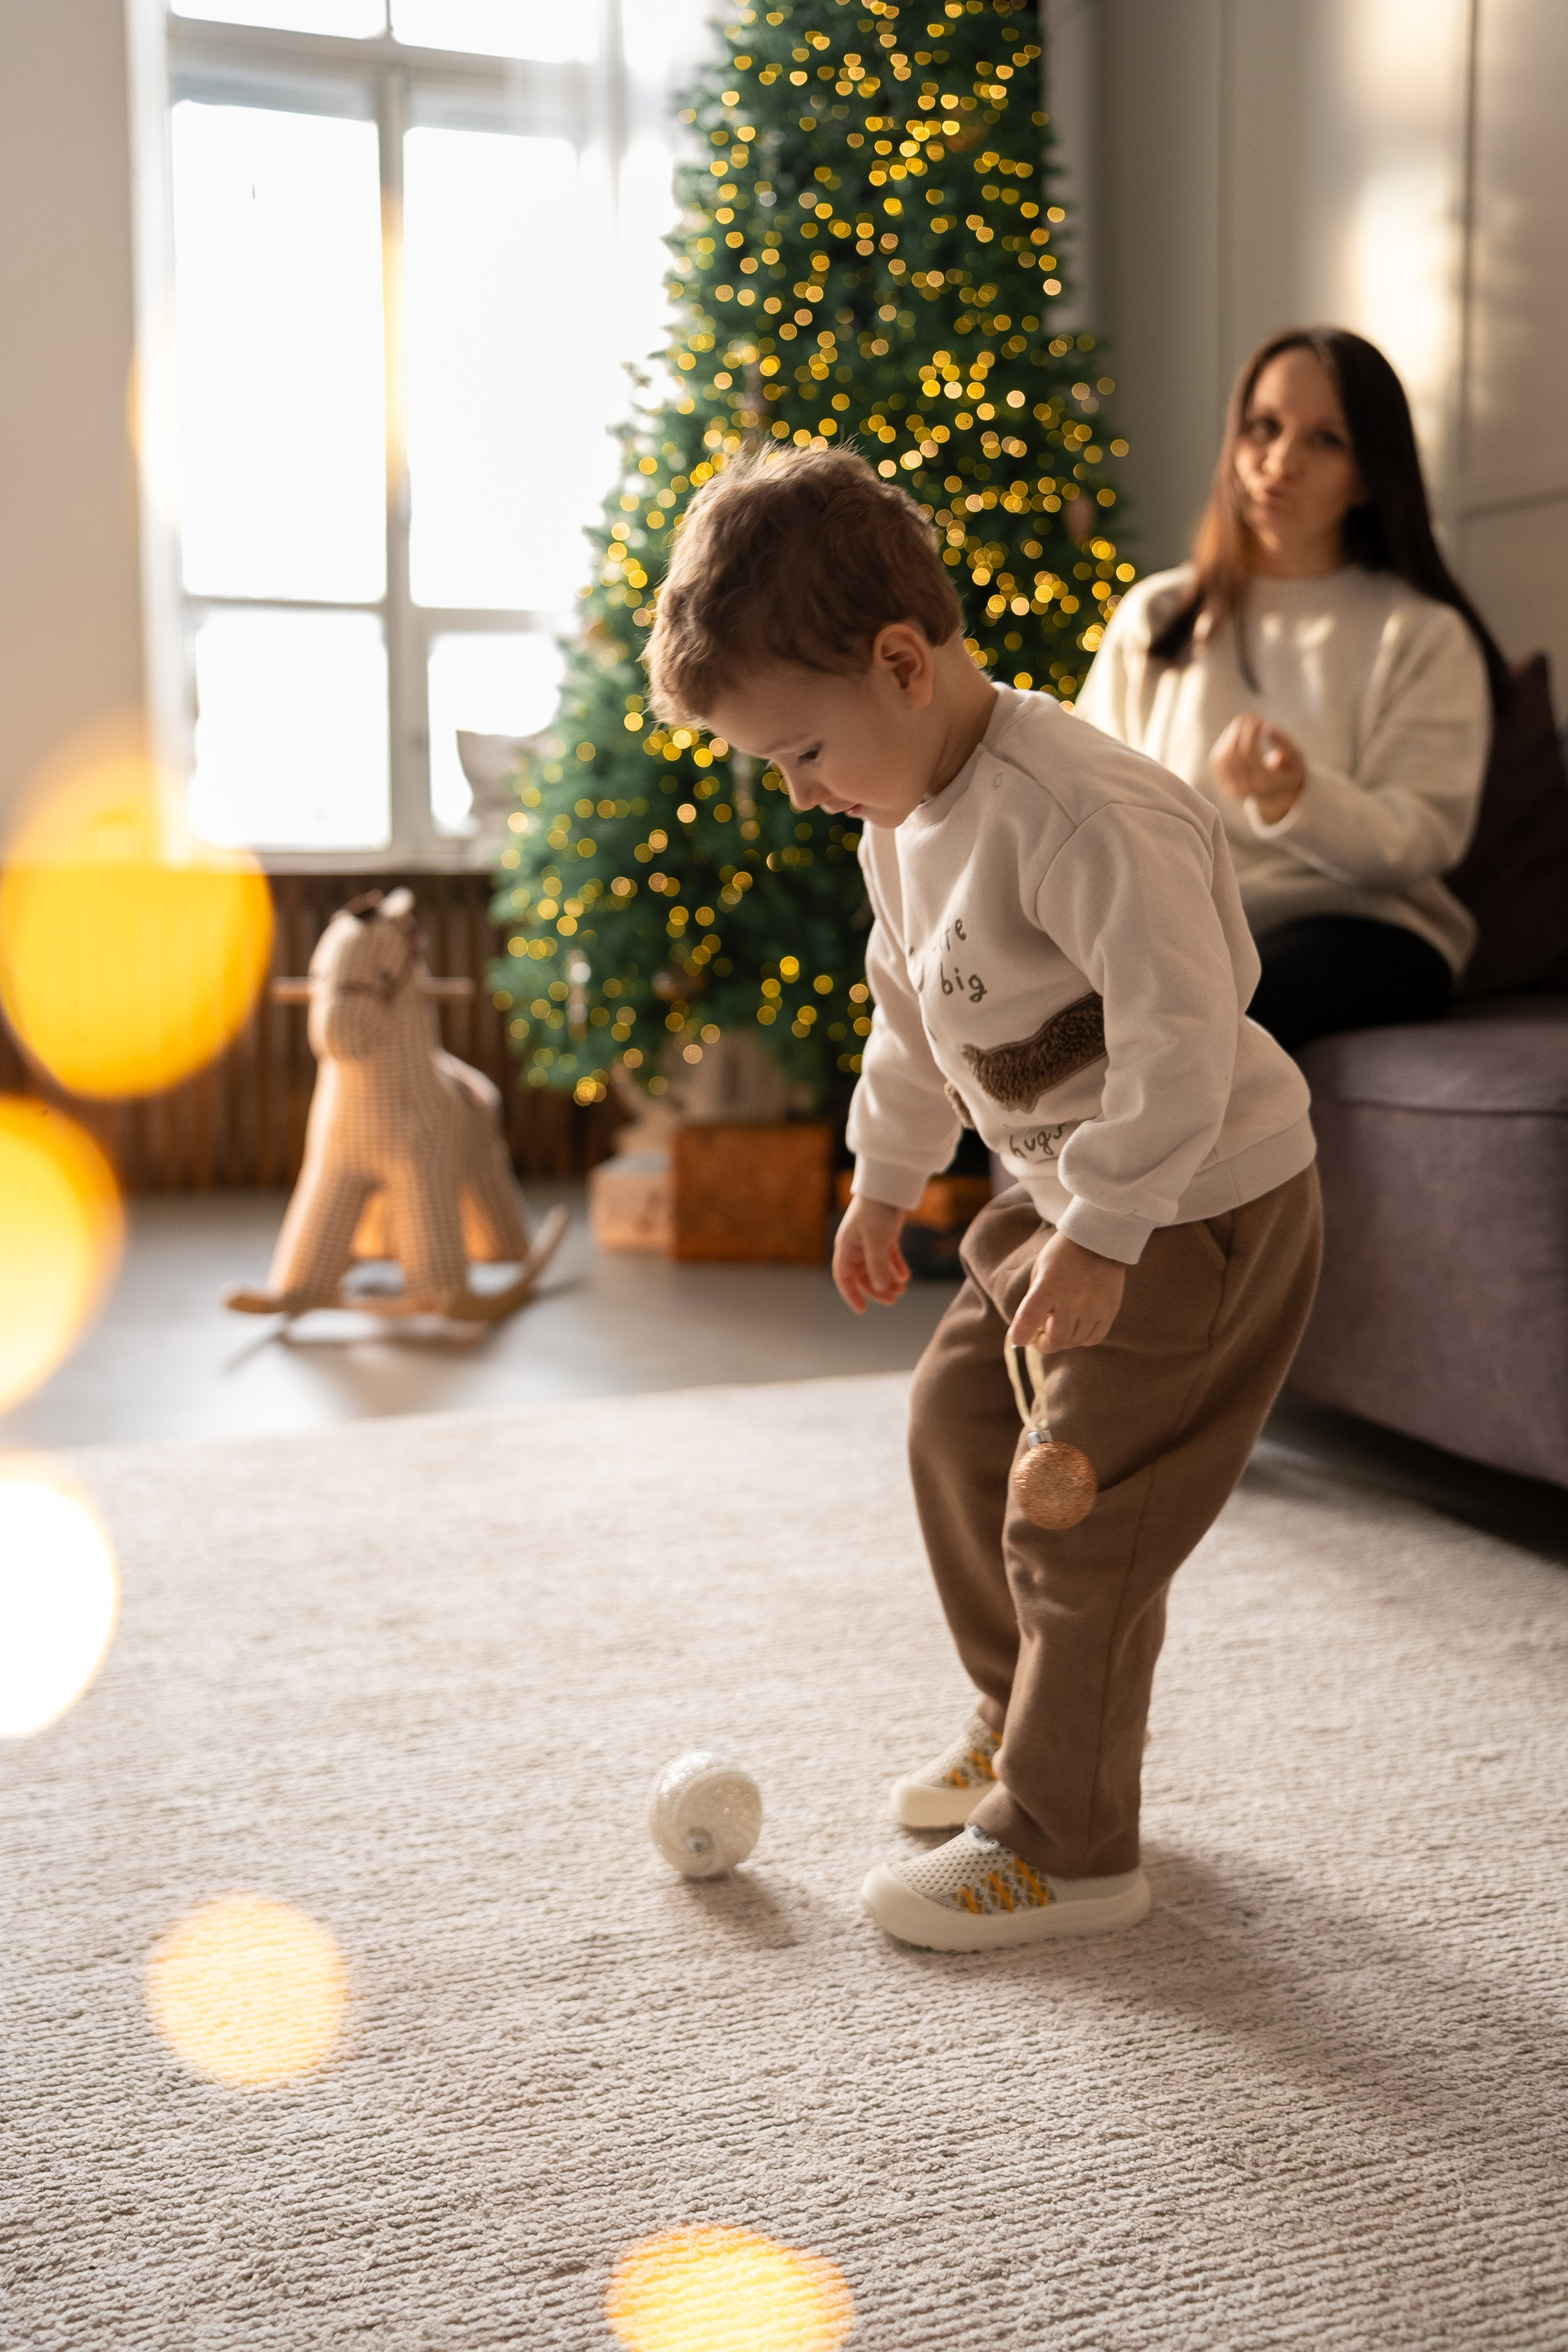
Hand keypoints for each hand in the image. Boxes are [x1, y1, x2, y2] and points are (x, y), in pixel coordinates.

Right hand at [833, 1195, 910, 1313]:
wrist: (888, 1184)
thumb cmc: (876, 1209)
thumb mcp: (876, 1239)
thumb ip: (877, 1265)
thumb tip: (880, 1289)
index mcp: (846, 1247)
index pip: (843, 1277)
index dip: (851, 1294)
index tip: (862, 1309)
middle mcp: (856, 1246)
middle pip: (863, 1275)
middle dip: (877, 1289)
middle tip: (893, 1300)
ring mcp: (870, 1240)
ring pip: (877, 1267)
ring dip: (888, 1280)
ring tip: (902, 1290)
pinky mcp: (885, 1234)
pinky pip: (889, 1256)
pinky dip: (896, 1267)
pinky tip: (906, 1276)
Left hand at [1007, 1230, 1125, 1352]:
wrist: (1099, 1238)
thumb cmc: (1062, 1254)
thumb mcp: (1040, 1271)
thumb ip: (1034, 1301)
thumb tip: (1029, 1331)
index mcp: (1048, 1286)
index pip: (1029, 1319)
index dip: (1020, 1335)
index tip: (1017, 1339)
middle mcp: (1072, 1299)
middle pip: (1056, 1339)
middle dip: (1044, 1344)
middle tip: (1041, 1338)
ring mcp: (1094, 1306)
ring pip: (1074, 1341)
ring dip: (1063, 1340)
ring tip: (1060, 1326)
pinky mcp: (1110, 1310)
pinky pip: (1094, 1338)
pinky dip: (1082, 1338)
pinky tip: (1077, 1327)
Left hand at [1211, 713, 1305, 823]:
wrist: (1278, 797)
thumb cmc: (1289, 773)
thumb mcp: (1297, 758)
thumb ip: (1284, 742)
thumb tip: (1268, 725)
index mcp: (1264, 783)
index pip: (1248, 752)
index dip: (1250, 732)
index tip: (1261, 719)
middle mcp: (1245, 788)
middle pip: (1232, 753)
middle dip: (1239, 730)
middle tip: (1251, 715)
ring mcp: (1232, 788)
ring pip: (1222, 756)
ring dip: (1230, 734)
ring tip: (1243, 722)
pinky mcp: (1224, 784)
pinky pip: (1217, 761)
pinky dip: (1224, 743)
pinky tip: (1235, 733)